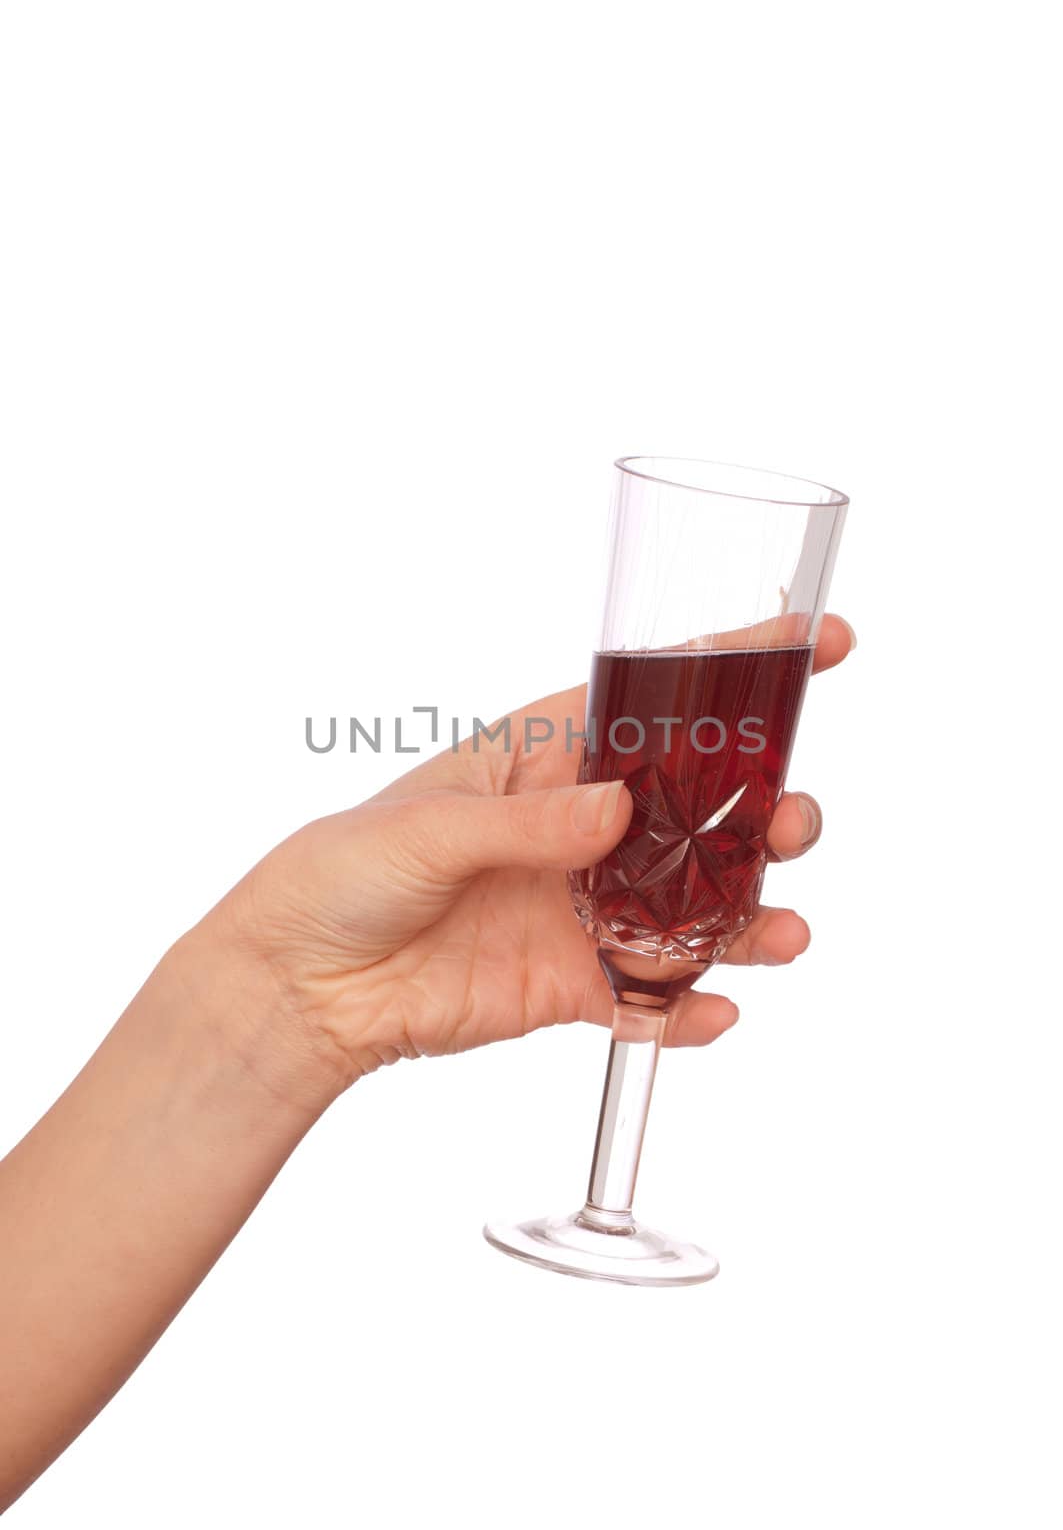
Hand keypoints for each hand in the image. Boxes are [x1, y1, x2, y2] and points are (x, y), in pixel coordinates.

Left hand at [197, 616, 854, 1091]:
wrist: (303, 984)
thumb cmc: (346, 871)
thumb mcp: (430, 829)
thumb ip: (530, 826)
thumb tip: (618, 812)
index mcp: (549, 757)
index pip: (657, 700)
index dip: (738, 670)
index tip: (818, 643)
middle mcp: (585, 827)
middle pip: (704, 808)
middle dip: (766, 810)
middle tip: (792, 823)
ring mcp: (586, 907)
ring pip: (696, 906)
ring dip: (752, 915)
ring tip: (785, 931)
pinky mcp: (574, 984)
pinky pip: (650, 999)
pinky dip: (688, 1012)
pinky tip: (715, 1015)